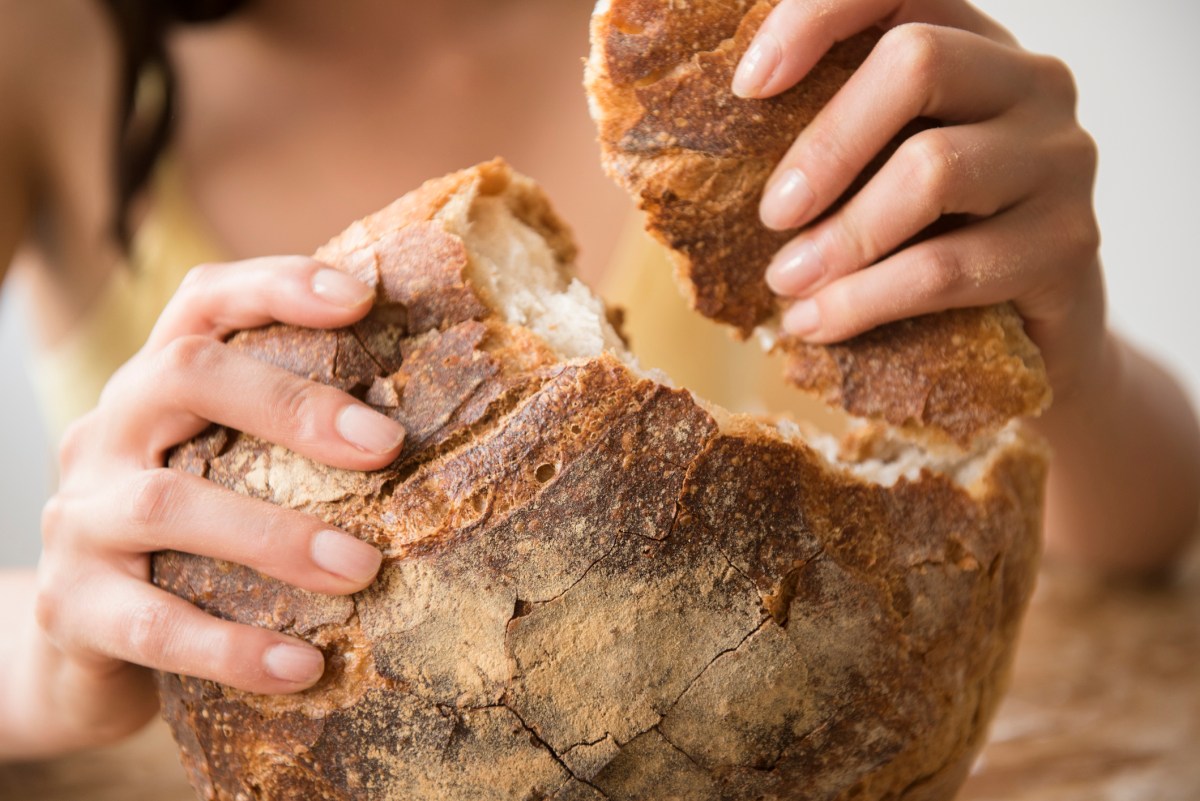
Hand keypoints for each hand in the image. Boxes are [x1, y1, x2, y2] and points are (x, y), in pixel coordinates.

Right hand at [31, 257, 403, 748]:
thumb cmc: (191, 547)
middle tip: (386, 443)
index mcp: (155, 390)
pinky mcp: (73, 609)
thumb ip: (290, 444)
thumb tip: (432, 429)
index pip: (203, 303)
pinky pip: (153, 627)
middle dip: (290, 403)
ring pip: (165, 505)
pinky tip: (304, 666)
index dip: (276, 286)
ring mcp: (79, 519)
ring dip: (275, 536)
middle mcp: (105, 434)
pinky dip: (233, 647)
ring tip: (364, 570)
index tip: (361, 297)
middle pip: (182, 376)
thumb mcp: (227, 476)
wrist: (82, 651)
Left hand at [736, 0, 1103, 397]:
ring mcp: (1061, 158)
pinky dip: (865, 299)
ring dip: (840, 237)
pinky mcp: (1068, 242)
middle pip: (918, 61)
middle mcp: (1030, 81)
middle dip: (826, 144)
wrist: (1031, 334)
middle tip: (773, 214)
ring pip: (933, 170)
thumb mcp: (882, 174)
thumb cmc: (931, 239)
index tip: (749, 85)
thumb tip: (710, 154)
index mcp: (971, 44)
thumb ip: (834, 141)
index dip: (817, 16)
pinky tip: (818, 321)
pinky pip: (947, 267)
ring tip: (786, 284)